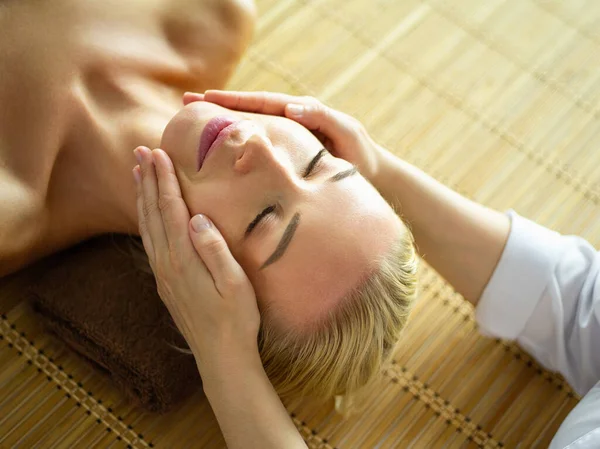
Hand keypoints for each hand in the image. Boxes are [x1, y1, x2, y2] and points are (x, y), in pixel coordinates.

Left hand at [132, 146, 260, 376]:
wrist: (221, 356)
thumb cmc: (236, 319)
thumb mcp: (235, 284)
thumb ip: (215, 250)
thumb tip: (197, 218)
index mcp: (184, 259)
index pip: (172, 210)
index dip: (165, 180)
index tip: (158, 153)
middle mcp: (167, 264)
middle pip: (154, 213)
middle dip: (148, 180)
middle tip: (141, 151)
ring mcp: (163, 274)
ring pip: (147, 227)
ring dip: (142, 197)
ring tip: (138, 173)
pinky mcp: (165, 283)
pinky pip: (149, 242)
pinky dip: (145, 220)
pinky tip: (146, 213)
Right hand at [183, 90, 385, 180]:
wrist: (373, 175)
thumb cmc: (361, 156)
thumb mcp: (346, 134)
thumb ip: (323, 118)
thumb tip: (292, 106)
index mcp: (301, 112)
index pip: (261, 103)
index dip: (233, 100)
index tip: (204, 98)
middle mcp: (291, 121)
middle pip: (249, 110)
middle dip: (218, 106)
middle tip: (186, 102)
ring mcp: (288, 137)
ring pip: (251, 127)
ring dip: (224, 123)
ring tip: (194, 122)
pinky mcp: (289, 153)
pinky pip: (260, 145)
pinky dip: (240, 143)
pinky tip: (222, 151)